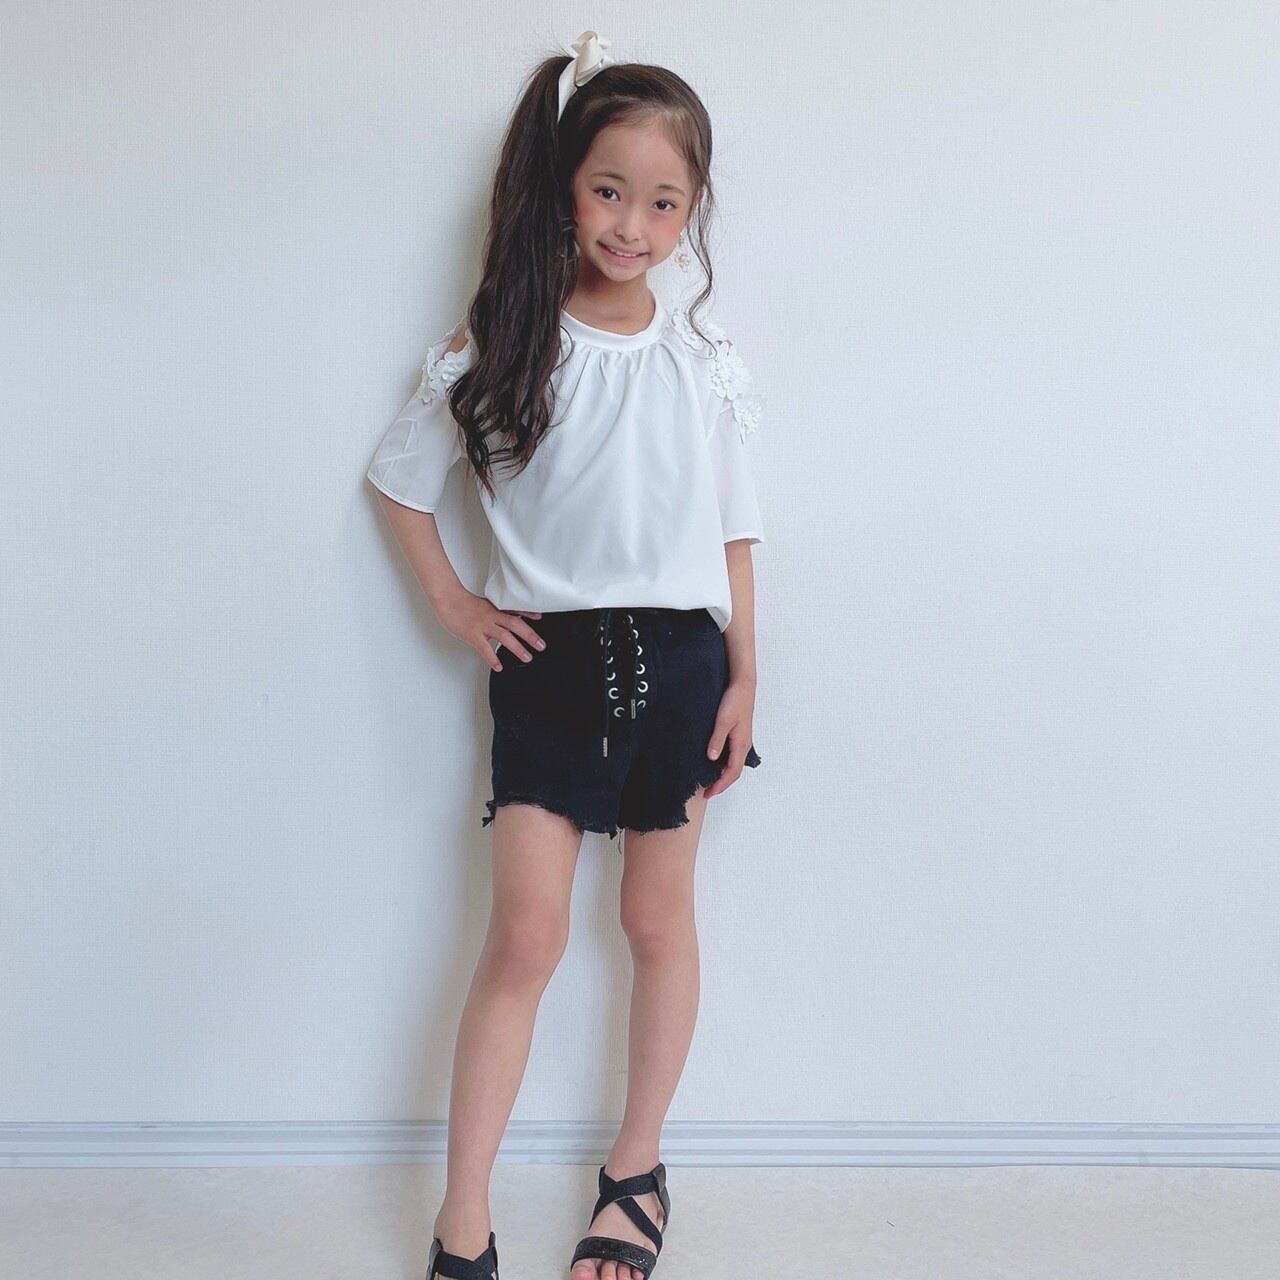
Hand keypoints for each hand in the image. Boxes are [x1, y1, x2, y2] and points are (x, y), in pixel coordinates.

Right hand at [434, 588, 545, 671]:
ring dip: (517, 648)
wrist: (448, 598)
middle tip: (541, 645)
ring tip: (527, 658)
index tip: (540, 618)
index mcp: (495, 609)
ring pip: (504, 637)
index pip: (515, 611)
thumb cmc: (463, 603)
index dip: (529, 614)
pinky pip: (484, 648)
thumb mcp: (484, 605)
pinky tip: (498, 666)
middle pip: (515, 625)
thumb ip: (496, 613)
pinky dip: (492, 658)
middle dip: (530, 635)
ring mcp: (482, 625)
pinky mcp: (472, 634)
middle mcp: (492, 616)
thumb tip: (508, 620)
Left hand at [701, 677, 757, 798]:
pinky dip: (725, 765)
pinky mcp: (739, 736)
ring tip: (710, 782)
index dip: (720, 785)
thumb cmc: (734, 701)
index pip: (732, 772)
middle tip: (707, 792)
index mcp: (741, 744)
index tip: (709, 793)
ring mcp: (742, 741)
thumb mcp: (723, 721)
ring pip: (734, 765)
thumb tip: (712, 759)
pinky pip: (733, 756)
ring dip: (723, 776)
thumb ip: (717, 740)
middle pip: (734, 772)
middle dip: (722, 784)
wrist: (743, 686)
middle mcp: (744, 746)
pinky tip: (715, 764)